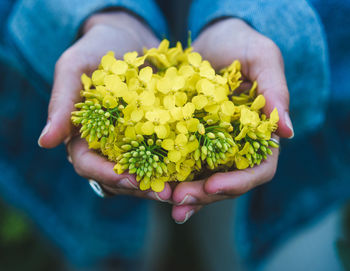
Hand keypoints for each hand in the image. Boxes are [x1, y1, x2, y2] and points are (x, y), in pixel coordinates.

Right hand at [38, 11, 171, 201]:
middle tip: (167, 193)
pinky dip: (173, 164)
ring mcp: (130, 142)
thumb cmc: (94, 52)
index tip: (132, 180)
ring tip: (183, 187)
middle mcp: (105, 145)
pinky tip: (192, 167)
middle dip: (141, 187)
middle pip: (118, 177)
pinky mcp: (152, 135)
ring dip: (160, 182)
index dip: (108, 175)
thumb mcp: (73, 69)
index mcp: (81, 136)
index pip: (88, 165)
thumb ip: (61, 102)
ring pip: (141, 172)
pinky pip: (161, 155)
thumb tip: (44, 142)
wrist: (125, 40)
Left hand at [171, 18, 293, 222]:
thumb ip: (276, 90)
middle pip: (226, 182)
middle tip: (177, 199)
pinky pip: (182, 164)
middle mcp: (237, 145)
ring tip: (163, 197)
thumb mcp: (262, 57)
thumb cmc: (240, 44)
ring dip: (185, 194)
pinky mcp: (190, 139)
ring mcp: (212, 145)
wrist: (211, 39)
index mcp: (260, 134)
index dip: (238, 182)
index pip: (258, 169)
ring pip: (203, 180)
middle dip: (204, 195)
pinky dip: (171, 177)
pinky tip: (156, 186)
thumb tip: (287, 131)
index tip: (212, 185)